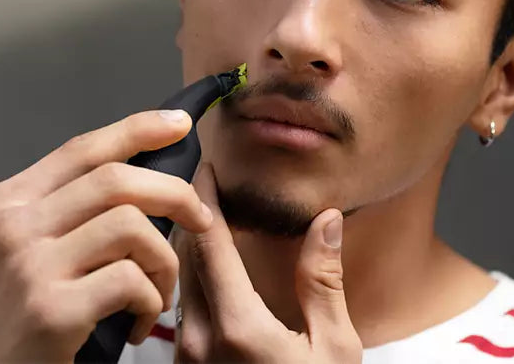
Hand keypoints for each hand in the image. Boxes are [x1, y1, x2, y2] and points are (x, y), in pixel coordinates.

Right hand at [0, 110, 213, 362]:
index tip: (180, 125)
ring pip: (131, 227)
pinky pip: (130, 282)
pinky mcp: (51, 310)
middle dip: (175, 194)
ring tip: (159, 293)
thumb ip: (59, 214)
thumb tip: (137, 186)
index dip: (137, 129)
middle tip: (201, 219)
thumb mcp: (12, 251)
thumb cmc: (1, 319)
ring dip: (165, 262)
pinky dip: (151, 302)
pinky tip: (140, 324)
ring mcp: (30, 266)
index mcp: (6, 203)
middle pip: (116, 179)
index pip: (82, 150)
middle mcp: (14, 225)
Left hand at [173, 163, 362, 363]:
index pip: (209, 245)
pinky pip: (179, 309)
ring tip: (208, 218)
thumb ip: (324, 283)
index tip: (208, 169)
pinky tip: (211, 266)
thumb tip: (327, 220)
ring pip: (179, 282)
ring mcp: (187, 358)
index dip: (205, 200)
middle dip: (195, 216)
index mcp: (239, 327)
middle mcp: (199, 340)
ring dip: (191, 246)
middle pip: (185, 258)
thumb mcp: (334, 347)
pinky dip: (192, 277)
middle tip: (209, 185)